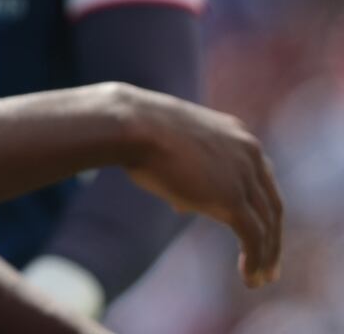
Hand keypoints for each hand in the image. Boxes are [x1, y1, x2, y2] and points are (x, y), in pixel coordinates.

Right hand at [118, 85, 282, 286]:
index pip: (261, 177)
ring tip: (260, 278)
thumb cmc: (136, 130)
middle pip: (272, 203)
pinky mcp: (233, 200)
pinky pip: (253, 237)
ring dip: (267, 255)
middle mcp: (249, 153)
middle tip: (270, 262)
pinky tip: (249, 277)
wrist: (131, 125)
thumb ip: (186, 172)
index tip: (257, 228)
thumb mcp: (170, 145)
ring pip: (268, 225)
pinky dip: (255, 260)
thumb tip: (184, 206)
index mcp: (236, 135)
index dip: (259, 206)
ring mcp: (243, 177)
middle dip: (272, 236)